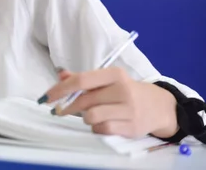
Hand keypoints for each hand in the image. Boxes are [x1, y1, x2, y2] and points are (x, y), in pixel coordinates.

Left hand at [42, 67, 178, 138]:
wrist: (158, 106)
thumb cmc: (125, 91)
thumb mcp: (107, 80)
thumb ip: (83, 79)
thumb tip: (60, 75)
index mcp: (114, 74)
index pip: (82, 80)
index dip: (61, 89)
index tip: (47, 97)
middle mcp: (123, 89)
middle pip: (84, 100)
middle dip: (68, 107)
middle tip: (60, 110)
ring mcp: (129, 109)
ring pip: (91, 116)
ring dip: (85, 118)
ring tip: (90, 115)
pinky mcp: (132, 127)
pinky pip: (102, 129)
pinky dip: (96, 128)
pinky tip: (102, 123)